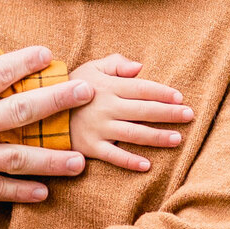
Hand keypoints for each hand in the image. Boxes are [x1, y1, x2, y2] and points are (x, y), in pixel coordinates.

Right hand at [66, 55, 191, 170]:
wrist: (40, 110)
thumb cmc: (70, 86)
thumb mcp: (90, 68)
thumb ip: (115, 64)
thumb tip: (140, 66)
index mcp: (108, 87)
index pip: (142, 89)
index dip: (163, 93)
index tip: (180, 98)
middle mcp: (106, 107)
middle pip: (144, 111)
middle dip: (169, 113)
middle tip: (189, 116)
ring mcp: (98, 129)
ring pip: (134, 134)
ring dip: (157, 137)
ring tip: (177, 139)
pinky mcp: (90, 147)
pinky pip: (113, 156)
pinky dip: (130, 161)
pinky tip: (148, 164)